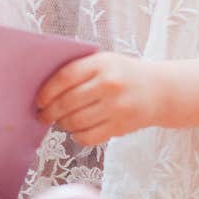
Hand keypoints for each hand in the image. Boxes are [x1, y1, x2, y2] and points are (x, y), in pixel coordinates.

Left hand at [36, 52, 157, 145]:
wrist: (159, 90)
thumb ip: (79, 70)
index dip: (47, 92)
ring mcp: (117, 107)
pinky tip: (78, 130)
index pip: (65, 77)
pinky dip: (78, 136)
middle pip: (68, 102)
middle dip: (50, 112)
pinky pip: (89, 137)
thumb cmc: (123, 74)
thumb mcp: (104, 61)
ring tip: (62, 121)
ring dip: (63, 124)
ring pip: (76, 121)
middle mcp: (109, 84)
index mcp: (101, 63)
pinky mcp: (121, 126)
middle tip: (43, 116)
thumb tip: (45, 89)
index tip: (39, 101)